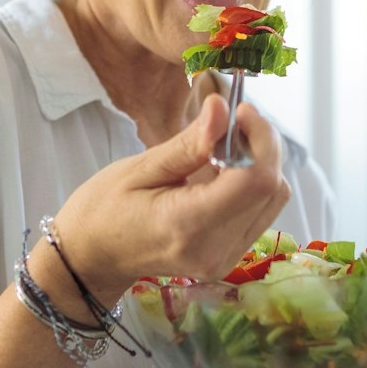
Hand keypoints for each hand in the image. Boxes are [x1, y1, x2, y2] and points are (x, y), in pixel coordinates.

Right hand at [52, 95, 288, 299]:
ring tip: (220, 148)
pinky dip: (250, 184)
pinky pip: (260, 212)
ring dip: (258, 163)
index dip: (260, 138)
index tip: (240, 110)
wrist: (92, 257)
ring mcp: (224, 259)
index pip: (255, 180)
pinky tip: (220, 173)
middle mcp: (214, 249)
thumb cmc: (103, 210)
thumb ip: (188, 143)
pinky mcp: (228, 258)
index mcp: (187, 225)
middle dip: (260, 145)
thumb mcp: (139, 168)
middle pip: (271, 188)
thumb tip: (223, 108)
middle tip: (229, 121)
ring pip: (273, 199)